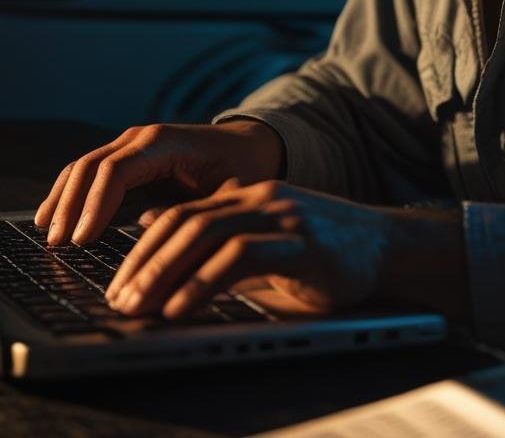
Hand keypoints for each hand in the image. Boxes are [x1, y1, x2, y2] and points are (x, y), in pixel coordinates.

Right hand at [34, 120, 283, 245]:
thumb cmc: (243, 171)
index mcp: (165, 142)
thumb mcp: (230, 195)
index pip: (116, 170)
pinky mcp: (126, 157)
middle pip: (92, 166)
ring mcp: (130, 144)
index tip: (82, 240)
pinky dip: (68, 193)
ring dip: (62, 200)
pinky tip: (52, 217)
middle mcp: (141, 138)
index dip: (95, 205)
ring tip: (47, 234)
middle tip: (57, 244)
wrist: (248, 145)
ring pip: (83, 167)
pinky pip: (89, 172)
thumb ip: (199, 217)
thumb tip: (162, 248)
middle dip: (71, 206)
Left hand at [104, 179, 392, 319]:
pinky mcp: (302, 243)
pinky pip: (241, 257)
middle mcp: (259, 199)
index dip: (142, 250)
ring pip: (205, 235)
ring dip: (165, 273)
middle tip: (118, 301)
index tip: (118, 286)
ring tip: (140, 307)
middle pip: (184, 223)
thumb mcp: (262, 243)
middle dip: (144, 264)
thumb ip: (216, 238)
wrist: (387, 248)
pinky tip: (181, 308)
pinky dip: (203, 282)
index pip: (178, 216)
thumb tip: (153, 230)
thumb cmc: (323, 254)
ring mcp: (282, 217)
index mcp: (245, 197)